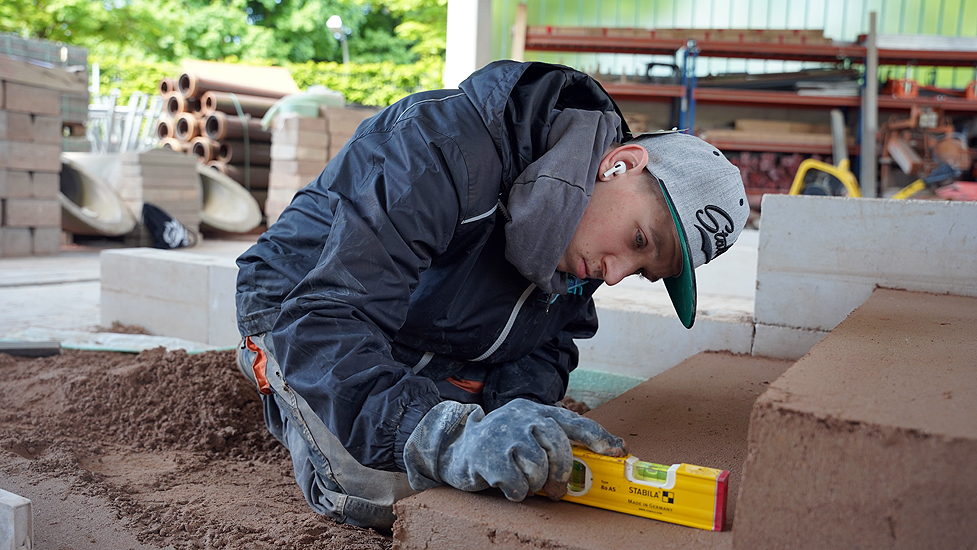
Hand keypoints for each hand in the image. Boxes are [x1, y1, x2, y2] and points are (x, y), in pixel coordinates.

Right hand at [403, 398, 626, 500]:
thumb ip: (556, 441)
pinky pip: (517, 485)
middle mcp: (522, 417)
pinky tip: (505, 483)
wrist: (455, 448)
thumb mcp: (528, 434)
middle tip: (556, 491)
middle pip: (558, 448)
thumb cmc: (503, 446)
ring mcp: (504, 435)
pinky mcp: (488, 456)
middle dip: (560, 474)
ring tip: (521, 480)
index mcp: (536, 411)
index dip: (598, 437)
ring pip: (538, 469)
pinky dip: (515, 492)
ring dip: (533, 484)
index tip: (618, 451)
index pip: (573, 422)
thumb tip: (600, 457)